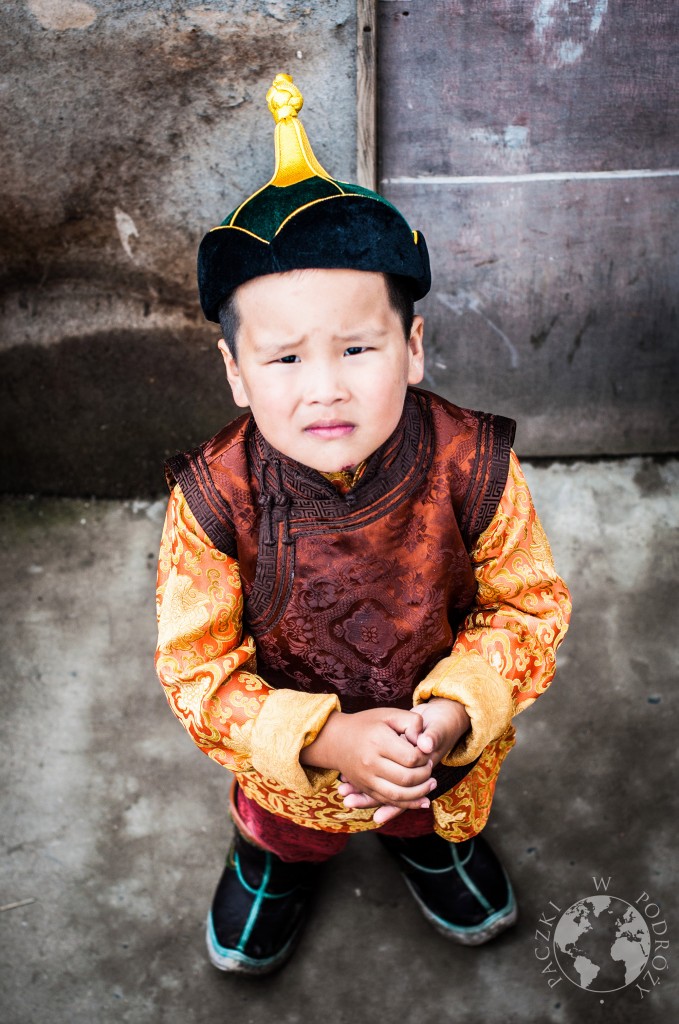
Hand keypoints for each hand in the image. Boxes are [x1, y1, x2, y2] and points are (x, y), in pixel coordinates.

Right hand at [338, 699, 470, 823]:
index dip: (424, 757)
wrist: (335, 739)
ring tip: (431, 784)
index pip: (411, 757)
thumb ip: (412, 722)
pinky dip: (408, 804)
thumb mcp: (389, 714)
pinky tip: (422, 800)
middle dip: (425, 775)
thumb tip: (426, 744)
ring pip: (399, 795)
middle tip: (430, 766)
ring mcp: (366, 779)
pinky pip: (389, 801)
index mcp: (378, 741)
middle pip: (406, 778)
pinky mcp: (366, 789)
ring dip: (420, 792)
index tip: (426, 752)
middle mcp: (370, 762)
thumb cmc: (367, 724)